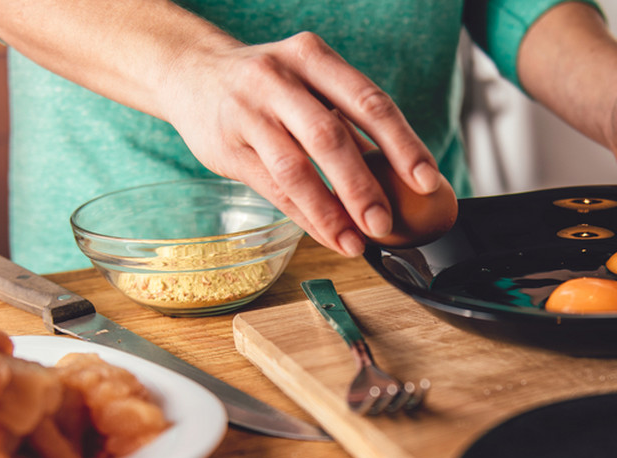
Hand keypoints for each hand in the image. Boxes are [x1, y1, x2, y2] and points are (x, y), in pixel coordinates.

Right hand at [161, 32, 443, 255]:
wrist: (188, 71)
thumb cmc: (267, 84)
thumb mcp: (308, 81)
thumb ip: (347, 120)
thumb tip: (403, 176)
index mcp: (313, 57)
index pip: (368, 101)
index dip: (402, 143)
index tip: (427, 180)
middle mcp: (279, 79)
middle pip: (330, 136)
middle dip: (363, 186)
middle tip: (387, 223)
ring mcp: (249, 113)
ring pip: (296, 168)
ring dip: (331, 212)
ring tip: (358, 242)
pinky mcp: (227, 147)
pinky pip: (273, 190)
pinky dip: (306, 218)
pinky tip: (330, 236)